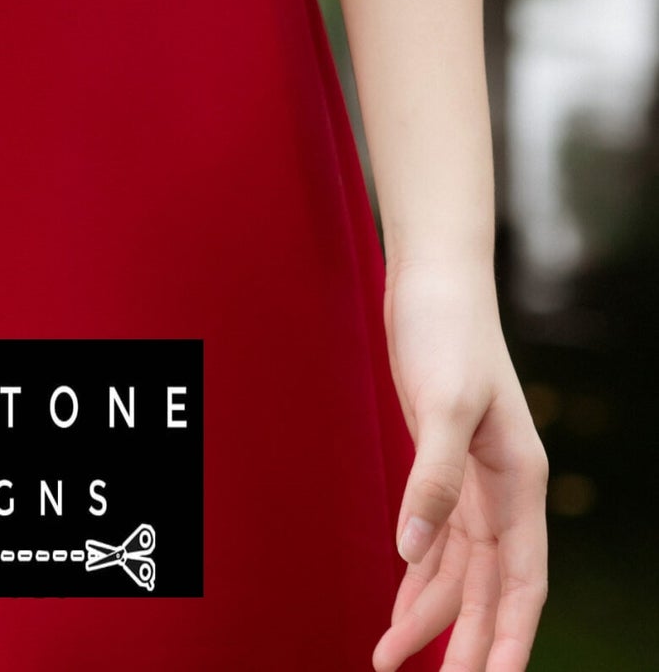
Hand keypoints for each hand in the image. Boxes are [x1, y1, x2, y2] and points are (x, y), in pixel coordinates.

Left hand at [372, 257, 547, 671]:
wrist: (433, 276)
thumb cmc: (447, 330)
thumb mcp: (442, 402)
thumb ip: (431, 479)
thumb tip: (411, 552)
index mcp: (521, 482)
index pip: (522, 583)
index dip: (509, 638)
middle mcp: (506, 491)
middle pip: (490, 590)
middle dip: (464, 644)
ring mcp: (476, 480)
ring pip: (461, 572)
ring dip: (431, 618)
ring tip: (387, 660)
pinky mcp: (444, 465)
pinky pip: (439, 542)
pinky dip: (420, 580)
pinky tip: (400, 611)